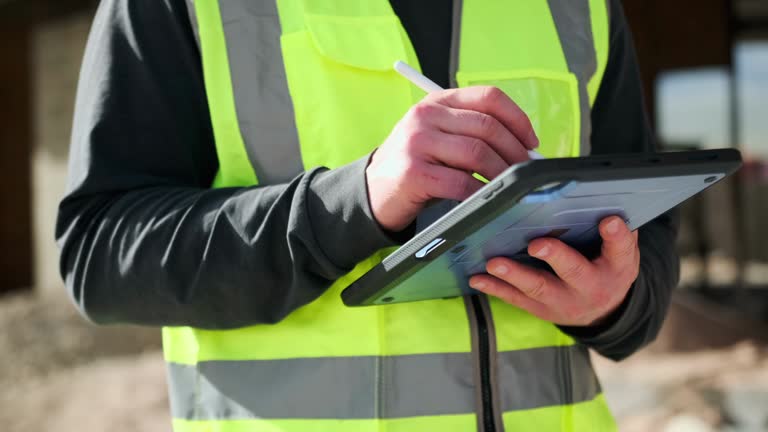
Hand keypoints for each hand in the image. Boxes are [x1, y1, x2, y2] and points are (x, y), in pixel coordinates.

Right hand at [366, 86, 538, 231]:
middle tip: (527, 171)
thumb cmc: (415, 165)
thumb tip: (524, 148)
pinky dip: (482, 193)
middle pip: (488, 127)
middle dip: (516, 151)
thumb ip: (472, 133)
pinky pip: (461, 183)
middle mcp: (426, 116)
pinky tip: (488, 198)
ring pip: (478, 153)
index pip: (488, 97)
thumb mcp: (437, 136)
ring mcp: (417, 143)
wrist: (372, 191)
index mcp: (437, 100)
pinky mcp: (414, 173)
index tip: (531, 142)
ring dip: (502, 173)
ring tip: (510, 185)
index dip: (518, 119)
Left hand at [469, 216, 639, 326]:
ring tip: (495, 263)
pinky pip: (516, 298)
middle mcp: (591, 287)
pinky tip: (478, 278)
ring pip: (538, 288)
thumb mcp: (621, 252)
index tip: (610, 221)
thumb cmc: (607, 269)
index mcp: (617, 268)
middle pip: (574, 271)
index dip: (616, 236)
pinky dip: (495, 288)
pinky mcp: (540, 309)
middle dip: (556, 257)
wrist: (602, 312)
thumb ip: (616, 231)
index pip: (621, 250)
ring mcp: (563, 301)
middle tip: (537, 245)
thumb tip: (604, 200)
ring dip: (515, 275)